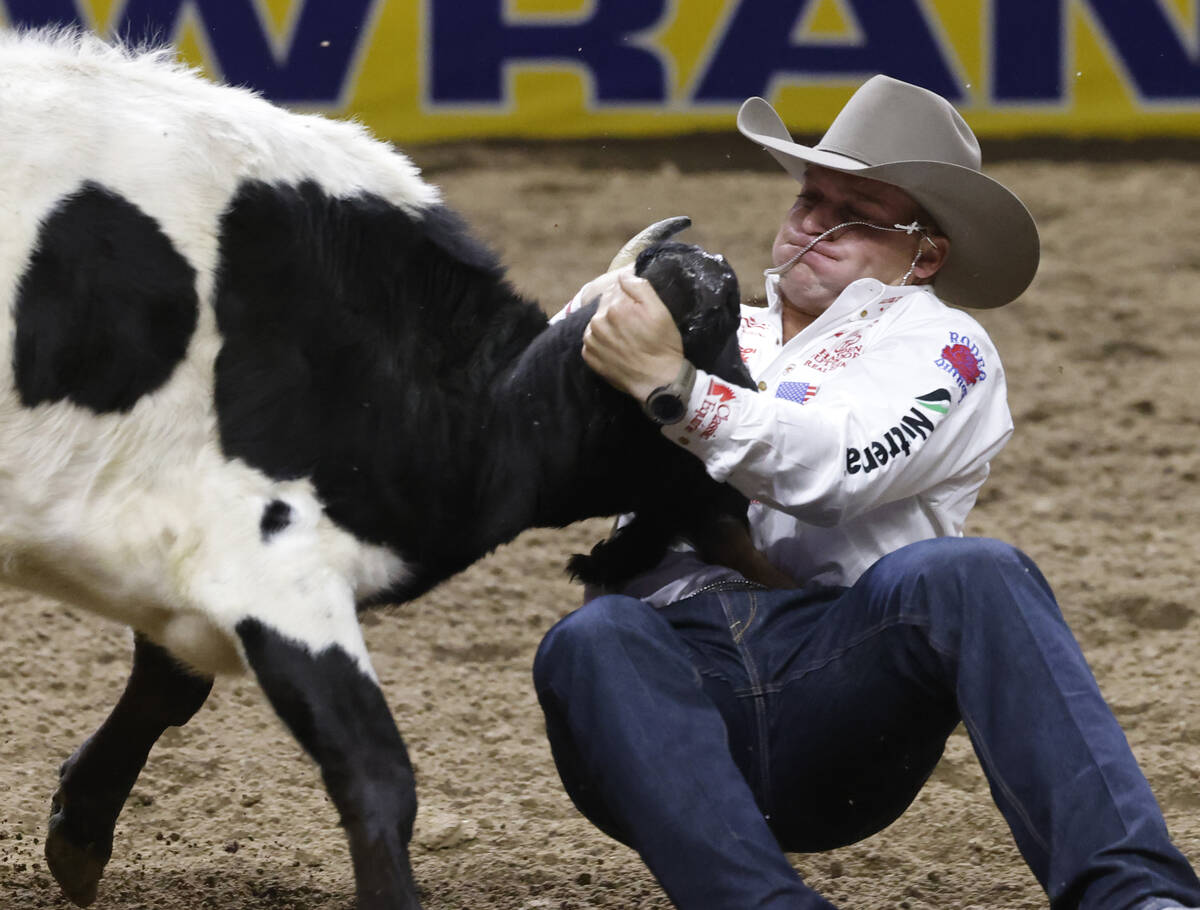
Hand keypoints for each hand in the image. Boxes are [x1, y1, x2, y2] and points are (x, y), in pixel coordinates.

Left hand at [582, 271, 684, 401]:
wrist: (657, 382)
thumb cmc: (663, 345)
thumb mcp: (660, 311)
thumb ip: (640, 287)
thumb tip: (623, 276)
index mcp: (615, 307)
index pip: (617, 288)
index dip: (629, 296)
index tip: (639, 308)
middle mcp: (598, 322)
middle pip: (605, 304)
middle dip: (618, 309)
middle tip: (636, 325)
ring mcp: (591, 340)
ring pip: (598, 321)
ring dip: (609, 325)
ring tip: (627, 337)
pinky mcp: (589, 356)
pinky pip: (593, 340)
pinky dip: (603, 341)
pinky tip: (618, 347)